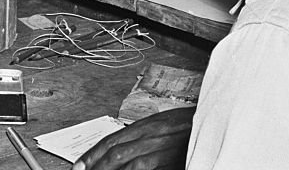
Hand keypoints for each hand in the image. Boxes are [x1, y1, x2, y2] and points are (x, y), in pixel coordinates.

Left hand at [74, 108, 193, 169]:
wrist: (209, 123)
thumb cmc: (186, 125)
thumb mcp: (159, 126)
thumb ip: (140, 136)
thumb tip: (120, 149)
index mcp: (142, 126)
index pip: (110, 139)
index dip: (91, 153)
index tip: (78, 165)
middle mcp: (146, 136)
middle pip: (113, 152)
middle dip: (94, 165)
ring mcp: (156, 150)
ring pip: (123, 162)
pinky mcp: (166, 162)